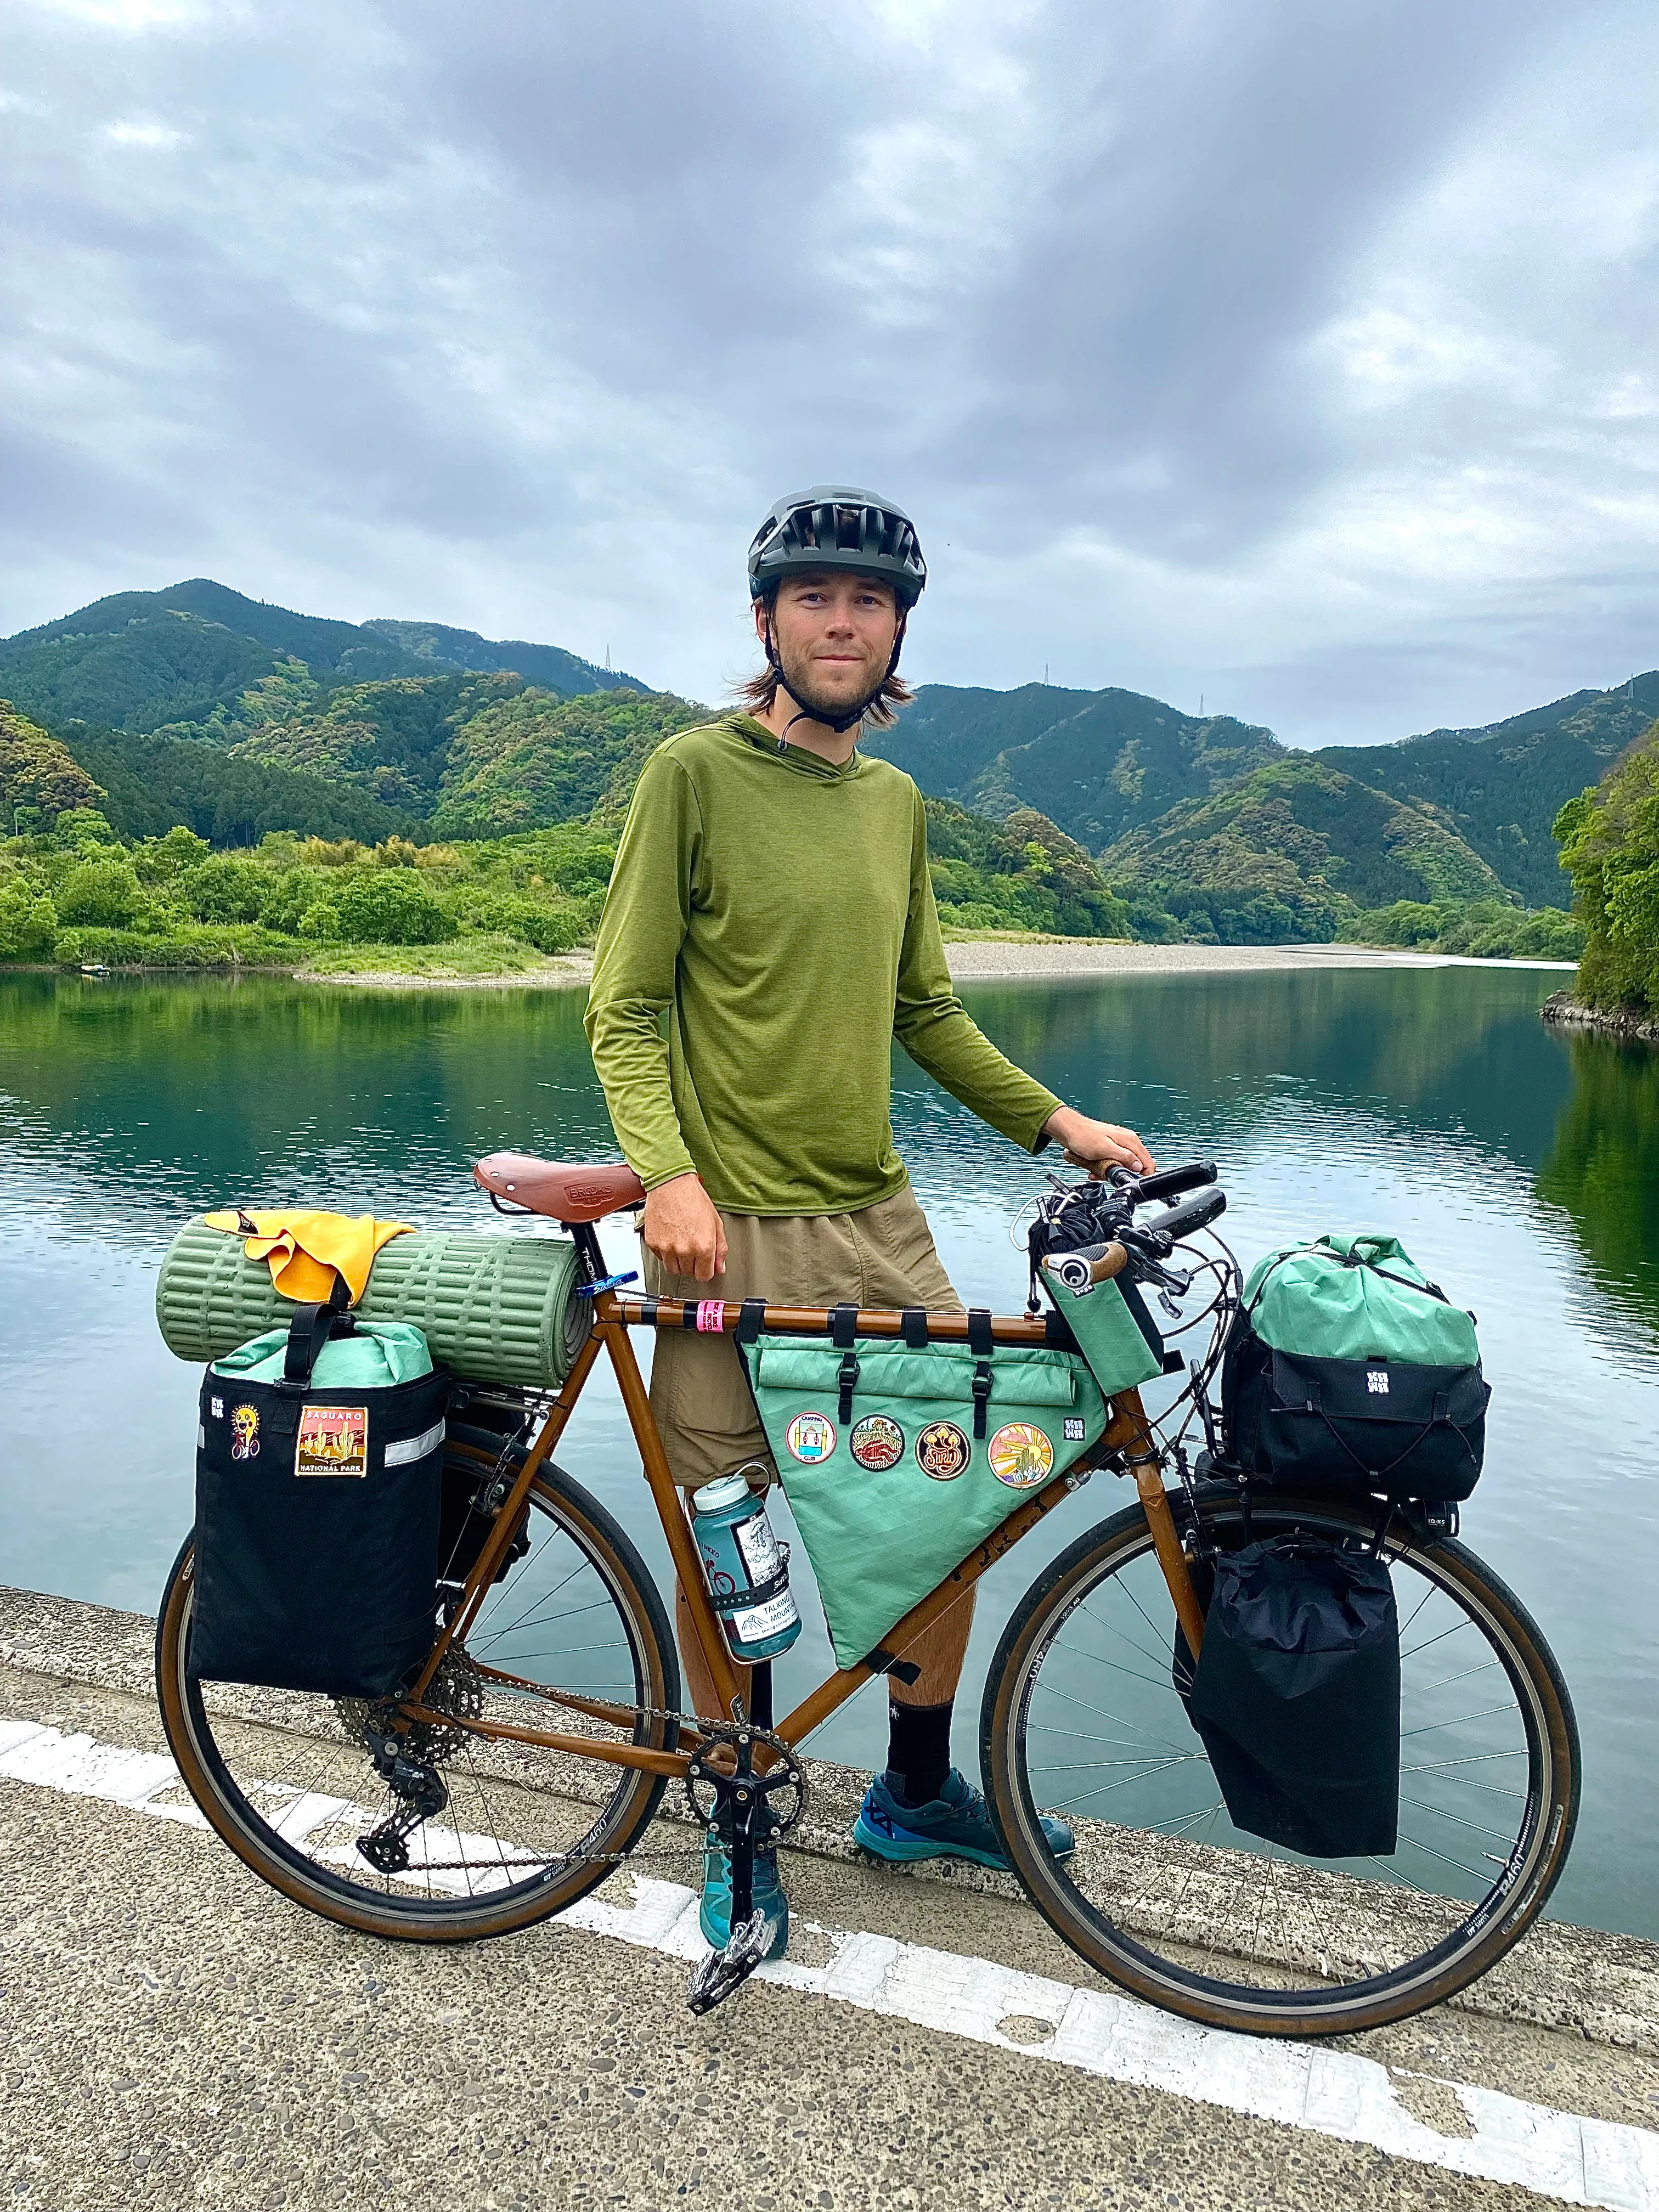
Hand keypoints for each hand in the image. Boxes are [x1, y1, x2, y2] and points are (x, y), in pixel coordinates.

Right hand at [643, 1173, 727, 1283]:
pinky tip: (670, 1237)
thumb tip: (720, 1268)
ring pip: (673, 1269)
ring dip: (678, 1262)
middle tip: (692, 1248)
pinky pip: (660, 1258)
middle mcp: (685, 1250)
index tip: (704, 1265)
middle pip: (688, 1273)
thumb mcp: (715, 1222)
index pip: (704, 1276)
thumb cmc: (694, 1199)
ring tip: (681, 1244)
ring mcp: (667, 1248)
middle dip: (692, 1264)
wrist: (671, 1184)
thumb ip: (720, 1248)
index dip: (705, 1270)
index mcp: (703, 1246)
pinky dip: (665, 1252)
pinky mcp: (653, 1243)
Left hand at [1041, 1106, 1155, 1178]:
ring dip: (1111, 1172)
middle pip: (1136, 1166)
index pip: (1148, 1162)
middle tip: (1109, 1174)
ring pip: (1123, 1166)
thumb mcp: (1104, 1149)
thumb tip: (1138, 1166)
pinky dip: (1105, 1168)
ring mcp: (1119, 1145)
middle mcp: (1127, 1142)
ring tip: (1098, 1170)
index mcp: (1130, 1140)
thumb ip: (1124, 1157)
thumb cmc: (1082, 1136)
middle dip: (1123, 1174)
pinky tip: (1095, 1169)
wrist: (1068, 1129)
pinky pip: (1113, 1163)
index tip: (1131, 1181)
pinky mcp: (1110, 1149)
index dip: (1143, 1175)